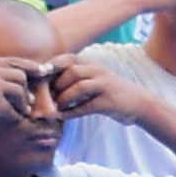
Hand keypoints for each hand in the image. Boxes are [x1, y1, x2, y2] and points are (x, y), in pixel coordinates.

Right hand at [0, 52, 43, 133]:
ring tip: (21, 111)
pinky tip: (11, 120)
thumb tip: (3, 81)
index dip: (29, 67)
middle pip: (20, 75)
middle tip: (30, 100)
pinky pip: (13, 110)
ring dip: (22, 103)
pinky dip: (14, 116)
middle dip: (27, 88)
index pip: (12, 61)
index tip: (43, 71)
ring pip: (19, 91)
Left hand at [30, 49, 147, 129]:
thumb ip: (71, 79)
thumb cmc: (108, 92)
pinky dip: (72, 112)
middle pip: (71, 71)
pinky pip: (87, 106)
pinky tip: (63, 117)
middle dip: (54, 85)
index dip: (50, 66)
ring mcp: (104, 85)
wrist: (138, 103)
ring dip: (62, 98)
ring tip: (53, 109)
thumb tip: (44, 87)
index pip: (67, 59)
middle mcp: (97, 71)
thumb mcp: (92, 79)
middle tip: (42, 99)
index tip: (37, 77)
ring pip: (78, 86)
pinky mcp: (109, 102)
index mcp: (91, 64)